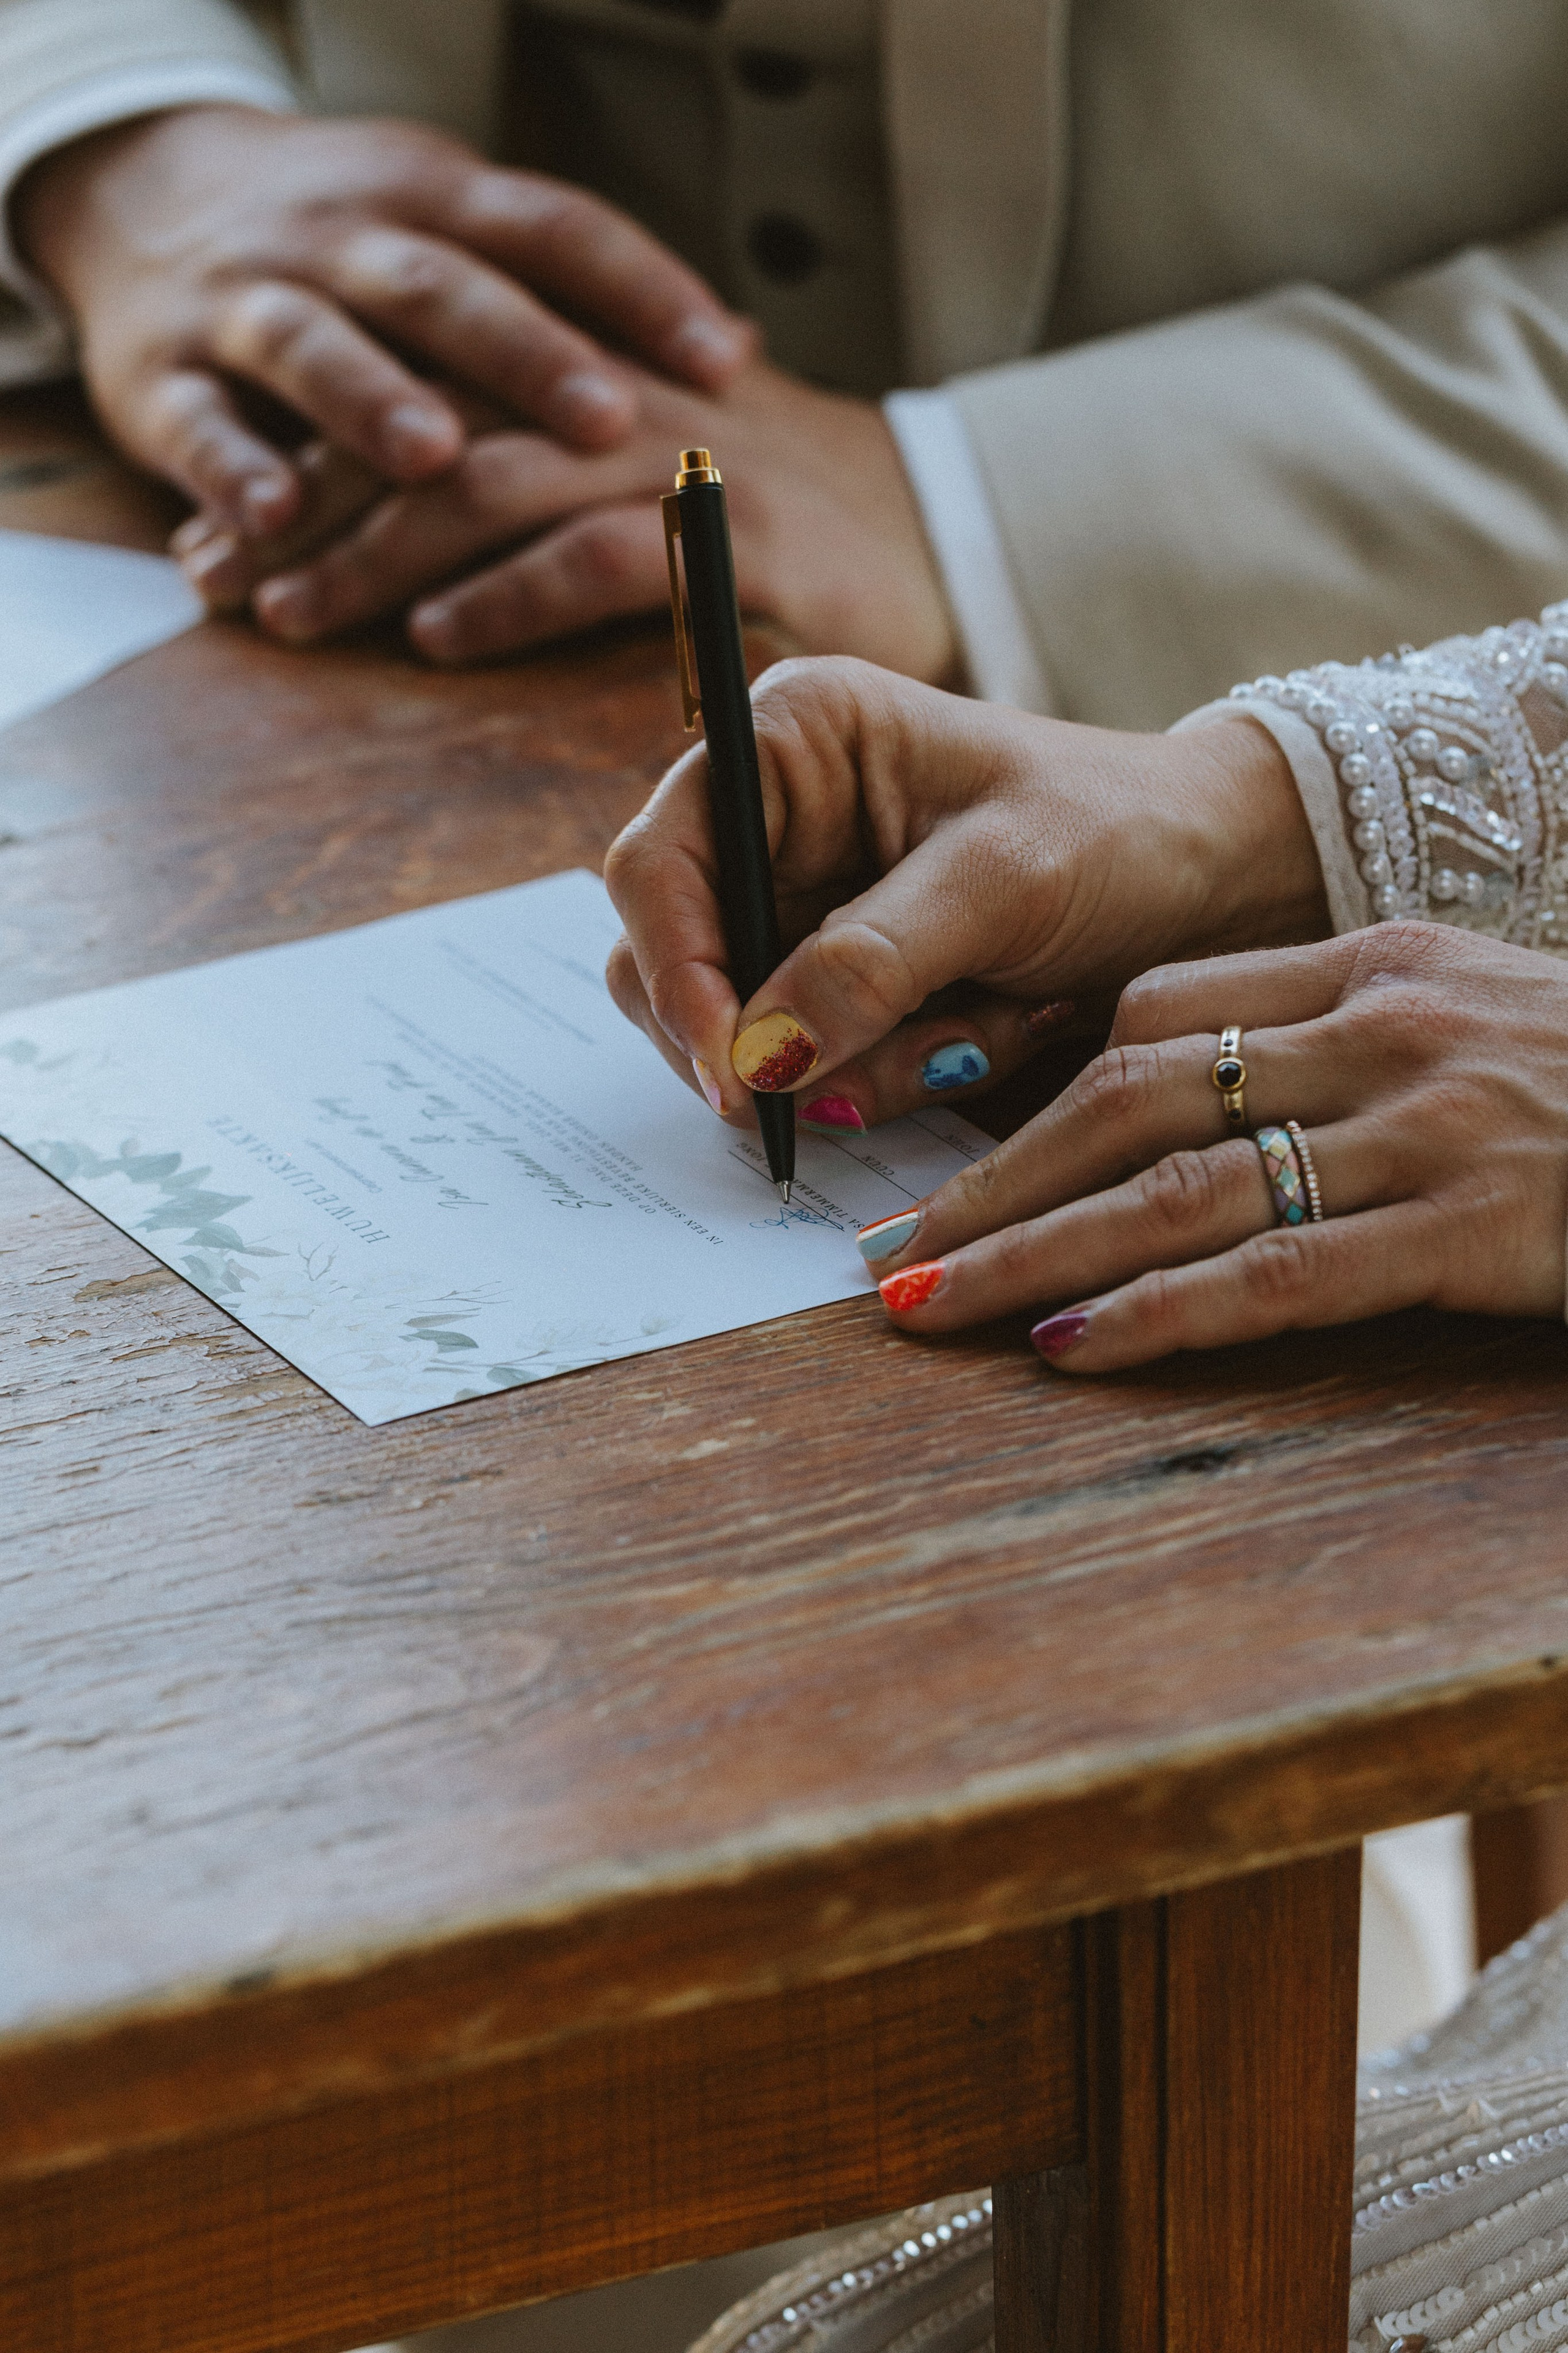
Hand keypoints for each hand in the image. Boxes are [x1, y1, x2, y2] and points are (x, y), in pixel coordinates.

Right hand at [13, 104, 752, 537]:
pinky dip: (230, 468)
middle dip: (527, 353)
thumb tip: (745, 355)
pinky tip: (273, 520)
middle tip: (607, 418)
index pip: (555, 231)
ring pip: (314, 341)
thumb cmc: (347, 246)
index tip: (725, 361)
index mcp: (434, 203)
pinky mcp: (160, 374)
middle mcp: (341, 239)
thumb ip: (583, 297)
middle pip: (445, 289)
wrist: (133, 192)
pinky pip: (196, 420)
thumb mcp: (460, 238)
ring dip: (375, 400)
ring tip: (438, 459)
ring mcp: (246, 300)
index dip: (641, 290)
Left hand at [172, 357, 958, 682]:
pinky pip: (592, 557)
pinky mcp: (739, 536)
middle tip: (223, 580)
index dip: (311, 455)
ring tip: (293, 614)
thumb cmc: (788, 523)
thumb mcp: (655, 478)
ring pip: (488, 483)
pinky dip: (504, 599)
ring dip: (376, 555)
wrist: (944, 531)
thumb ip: (549, 481)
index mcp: (589, 367)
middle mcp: (622, 392)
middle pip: (428, 425)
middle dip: (310, 505)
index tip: (226, 524)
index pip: (419, 388)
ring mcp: (681, 458)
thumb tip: (419, 536)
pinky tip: (434, 639)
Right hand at [604, 655, 1326, 1125]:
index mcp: (790, 745)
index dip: (674, 969)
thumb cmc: (1120, 832)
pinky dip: (898, 1076)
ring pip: (745, 1037)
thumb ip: (871, 962)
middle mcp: (775, 827)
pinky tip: (988, 1031)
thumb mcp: (1001, 881)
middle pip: (675, 963)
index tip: (729, 1069)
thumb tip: (756, 1054)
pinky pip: (819, 1071)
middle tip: (845, 1085)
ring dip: (859, 1063)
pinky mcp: (846, 990)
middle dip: (765, 1038)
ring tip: (981, 1024)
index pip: (658, 864)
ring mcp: (805, 915)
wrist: (1217, 884)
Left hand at [863, 922, 1567, 1368]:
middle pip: (1130, 1096)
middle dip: (992, 1179)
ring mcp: (1427, 1124)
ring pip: (1178, 1187)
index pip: (1158, 1011)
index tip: (955, 1162)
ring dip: (1033, 1252)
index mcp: (1370, 963)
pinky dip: (1167, 1311)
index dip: (1038, 1094)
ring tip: (928, 1306)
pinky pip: (1282, 1271)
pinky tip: (1076, 1347)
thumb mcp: (1469, 1016)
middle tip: (888, 1249)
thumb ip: (1334, 1037)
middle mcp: (1381, 1028)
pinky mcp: (1473, 1225)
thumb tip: (1181, 1106)